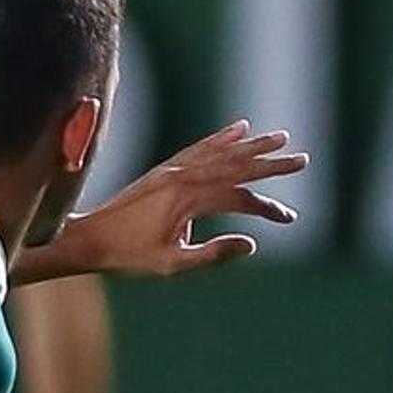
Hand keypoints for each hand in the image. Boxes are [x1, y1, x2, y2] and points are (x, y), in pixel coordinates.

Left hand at [39, 121, 304, 278]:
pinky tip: (238, 128)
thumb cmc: (129, 256)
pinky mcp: (165, 168)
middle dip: (270, 162)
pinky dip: (221, 137)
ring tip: (279, 137)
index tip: (288, 218)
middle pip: (236, 165)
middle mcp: (182, 176)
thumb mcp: (173, 264)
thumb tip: (251, 244)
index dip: (267, 208)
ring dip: (251, 144)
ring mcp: (173, 168)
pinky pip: (199, 147)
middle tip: (302, 159)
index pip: (240, 198)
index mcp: (187, 199)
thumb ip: (213, 254)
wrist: (90, 237)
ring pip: (220, 151)